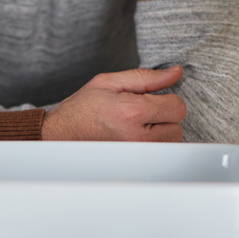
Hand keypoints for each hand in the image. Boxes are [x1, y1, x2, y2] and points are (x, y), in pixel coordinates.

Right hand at [42, 66, 186, 141]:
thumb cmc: (83, 107)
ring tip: (138, 125)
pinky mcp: (134, 165)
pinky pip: (159, 154)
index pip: (177, 107)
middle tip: (142, 112)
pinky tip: (137, 137)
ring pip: (170, 141)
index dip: (167, 99)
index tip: (151, 99)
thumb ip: (146, 77)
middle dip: (165, 116)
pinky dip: (154, 144)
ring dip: (161, 131)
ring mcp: (136, 155)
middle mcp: (137, 137)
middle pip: (177, 126)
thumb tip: (176, 72)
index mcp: (131, 112)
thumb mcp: (110, 82)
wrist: (61, 134)